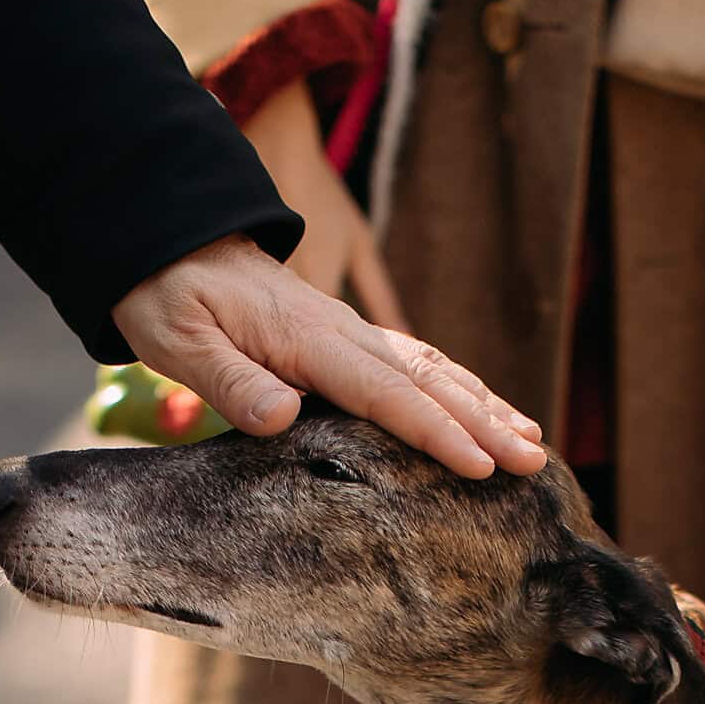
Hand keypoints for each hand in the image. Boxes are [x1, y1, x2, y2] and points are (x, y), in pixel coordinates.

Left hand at [112, 85, 543, 480]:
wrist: (170, 238)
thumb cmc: (169, 294)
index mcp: (308, 341)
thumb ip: (230, 380)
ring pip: (434, 371)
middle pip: (429, 383)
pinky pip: (417, 365)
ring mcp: (351, 332)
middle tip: (535, 463)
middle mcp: (343, 333)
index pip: (386, 393)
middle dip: (486, 424)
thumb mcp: (179, 337)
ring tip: (534, 443)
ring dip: (486, 407)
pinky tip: (487, 410)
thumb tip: (282, 419)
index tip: (481, 464)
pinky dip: (461, 389)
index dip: (436, 432)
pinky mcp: (348, 337)